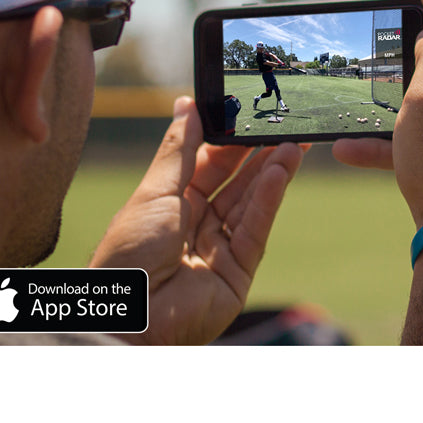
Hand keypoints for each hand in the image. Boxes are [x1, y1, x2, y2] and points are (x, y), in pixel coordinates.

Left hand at [90, 96, 305, 344]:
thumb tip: (187, 104)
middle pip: (235, 182)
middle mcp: (197, 225)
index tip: (247, 112)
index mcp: (171, 205)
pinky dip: (268, 200)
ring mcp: (219, 248)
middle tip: (285, 124)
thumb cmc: (128, 255)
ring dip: (272, 172)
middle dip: (259, 153)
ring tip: (294, 142)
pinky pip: (255, 229)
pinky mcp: (238, 271)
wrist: (129, 318)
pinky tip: (281, 173)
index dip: (227, 139)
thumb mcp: (153, 192)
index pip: (207, 164)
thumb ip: (180, 149)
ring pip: (251, 202)